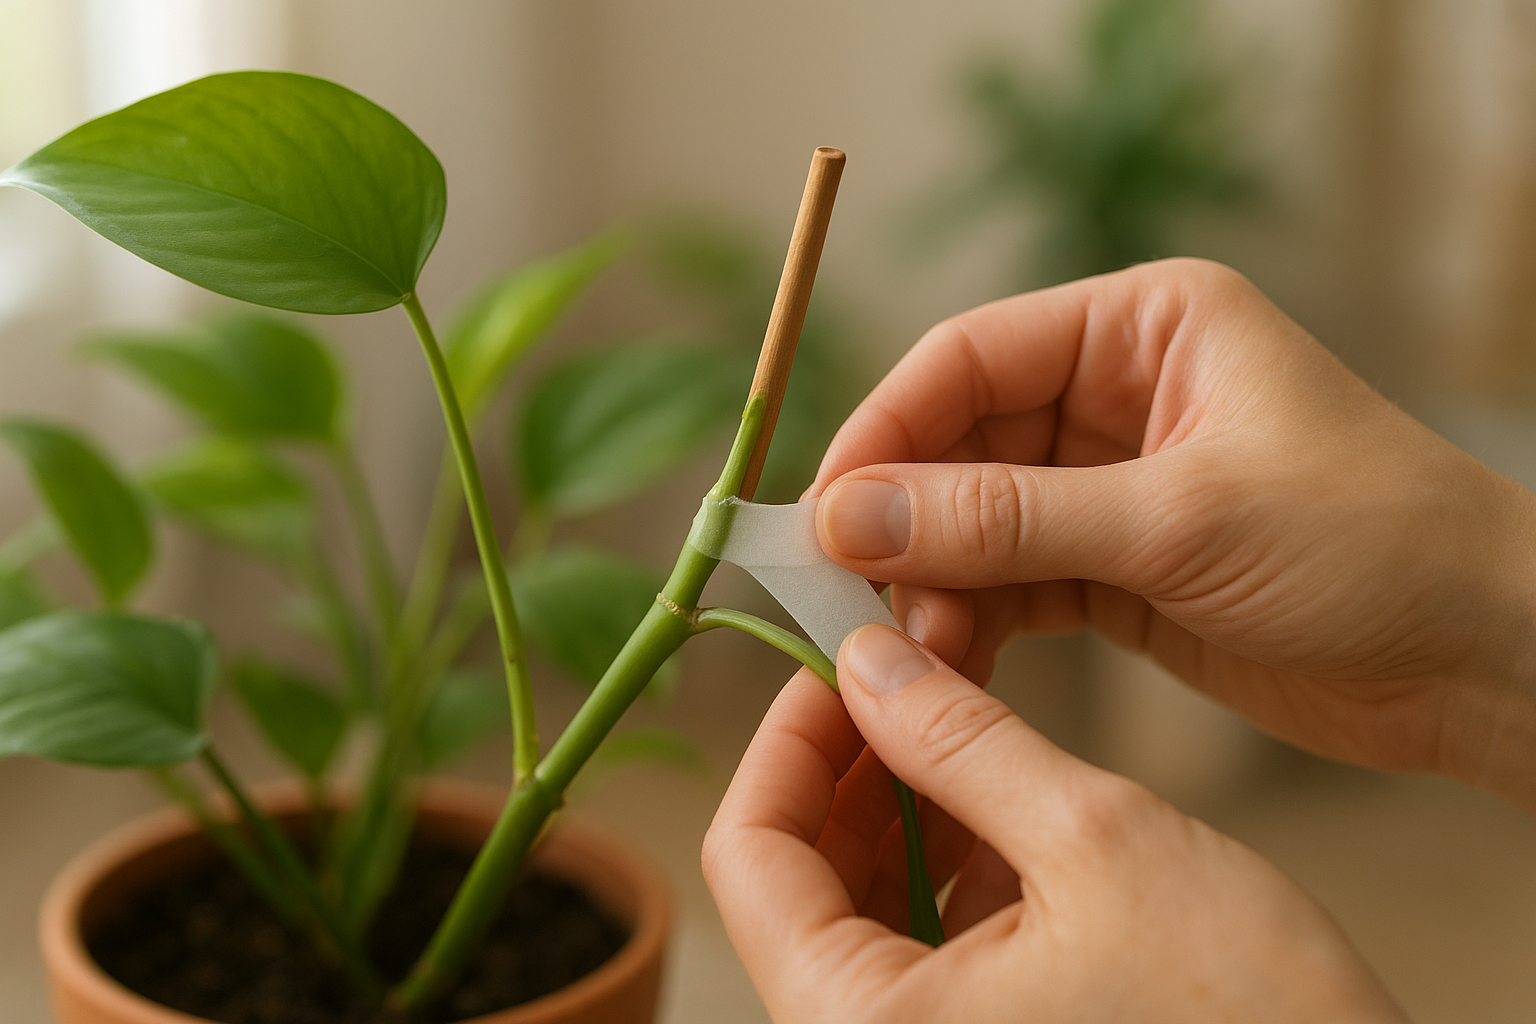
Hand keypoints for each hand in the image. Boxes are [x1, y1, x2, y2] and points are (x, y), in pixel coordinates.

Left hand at [704, 626, 1408, 1022]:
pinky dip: (952, 859)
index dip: (787, 739)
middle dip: (854, 759)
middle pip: (799, 878)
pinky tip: (1000, 791)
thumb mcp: (1099, 843)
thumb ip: (964, 742)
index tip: (838, 661)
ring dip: (905, 799)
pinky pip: (926, 943)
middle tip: (908, 667)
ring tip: (958, 708)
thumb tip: (871, 662)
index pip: (748, 857)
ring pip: (863, 903)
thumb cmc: (1251, 1021)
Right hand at [810, 259, 1535, 810]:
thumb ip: (1006, 519)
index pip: (969, 356)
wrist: (1482, 659)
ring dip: (931, 578)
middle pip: (959, 440)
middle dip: (900, 516)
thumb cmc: (1370, 546)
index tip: (820, 508)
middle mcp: (1118, 393)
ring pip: (976, 520)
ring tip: (904, 643)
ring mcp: (1114, 486)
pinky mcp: (1118, 569)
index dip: (885, 428)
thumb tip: (848, 514)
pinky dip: (974, 619)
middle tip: (842, 590)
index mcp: (1144, 327)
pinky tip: (946, 658)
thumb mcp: (1179, 520)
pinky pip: (1014, 583)